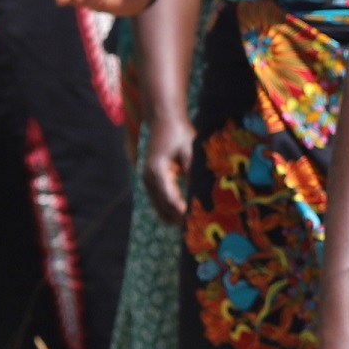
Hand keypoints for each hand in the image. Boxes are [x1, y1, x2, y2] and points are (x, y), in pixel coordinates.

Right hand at [140, 101, 195, 223]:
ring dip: (174, 217)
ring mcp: (148, 182)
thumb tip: (201, 192)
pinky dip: (170, 210)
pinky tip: (185, 215)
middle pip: (164, 208)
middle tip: (199, 228)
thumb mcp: (190, 150)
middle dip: (180, 219)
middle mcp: (149, 180)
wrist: (163, 121)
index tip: (198, 221)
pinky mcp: (151, 182)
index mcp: (158, 172)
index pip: (171, 199)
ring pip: (160, 208)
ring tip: (193, 225)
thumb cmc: (179, 133)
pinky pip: (159, 202)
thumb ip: (193, 171)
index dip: (184, 212)